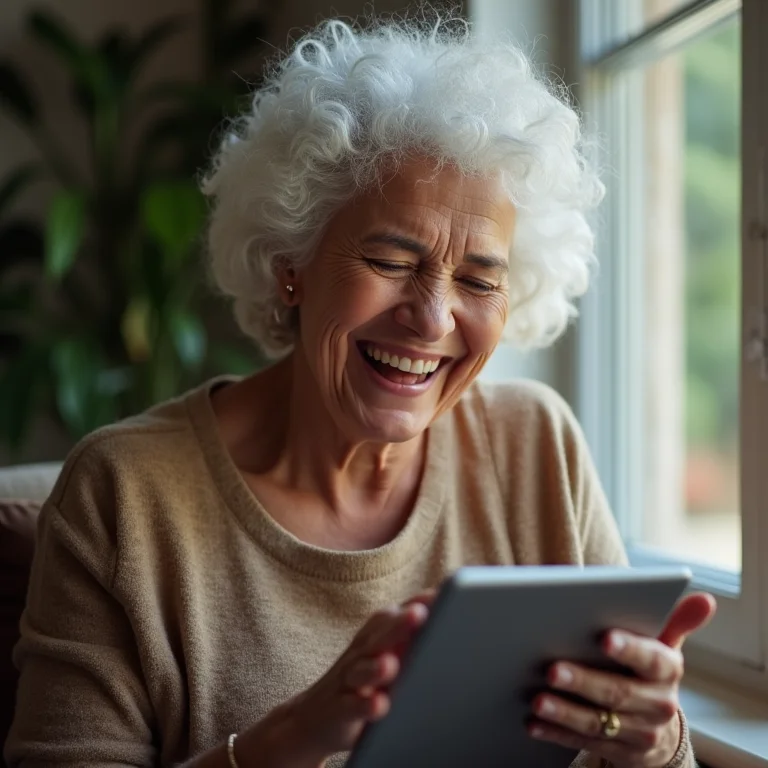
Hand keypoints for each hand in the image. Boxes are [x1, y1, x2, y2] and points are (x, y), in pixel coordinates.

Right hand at [239, 590, 435, 767]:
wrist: (314, 717)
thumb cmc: (363, 682)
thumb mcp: (384, 654)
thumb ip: (410, 637)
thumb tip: (449, 614)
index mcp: (375, 635)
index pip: (396, 614)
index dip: (416, 604)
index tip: (439, 595)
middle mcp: (362, 652)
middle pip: (380, 634)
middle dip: (400, 624)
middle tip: (418, 614)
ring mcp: (348, 680)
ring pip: (362, 670)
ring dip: (376, 667)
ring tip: (390, 664)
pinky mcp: (339, 709)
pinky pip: (352, 705)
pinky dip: (365, 705)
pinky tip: (379, 704)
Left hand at [528, 592, 715, 767]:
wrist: (658, 726)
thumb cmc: (649, 669)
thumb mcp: (664, 644)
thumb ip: (675, 619)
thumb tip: (703, 597)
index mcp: (667, 670)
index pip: (651, 659)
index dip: (630, 649)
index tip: (604, 638)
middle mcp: (658, 704)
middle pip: (617, 693)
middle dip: (583, 681)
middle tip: (551, 669)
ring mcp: (639, 733)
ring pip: (598, 722)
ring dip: (565, 712)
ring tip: (537, 698)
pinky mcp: (619, 752)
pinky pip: (585, 742)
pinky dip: (557, 733)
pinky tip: (533, 722)